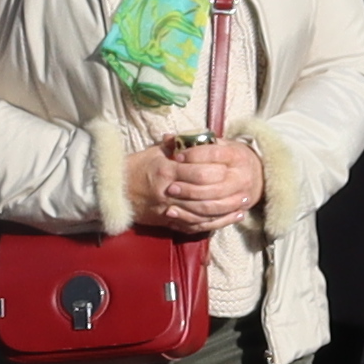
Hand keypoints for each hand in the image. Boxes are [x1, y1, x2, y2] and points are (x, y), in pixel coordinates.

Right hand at [134, 137, 261, 233]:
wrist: (116, 189)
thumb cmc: (138, 166)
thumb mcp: (156, 151)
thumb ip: (179, 145)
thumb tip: (200, 138)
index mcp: (167, 170)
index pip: (199, 173)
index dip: (219, 172)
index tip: (233, 170)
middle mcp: (168, 192)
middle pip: (204, 196)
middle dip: (227, 194)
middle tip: (246, 189)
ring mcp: (167, 209)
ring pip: (202, 214)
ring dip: (225, 211)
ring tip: (243, 206)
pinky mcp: (167, 222)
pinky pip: (194, 226)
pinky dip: (213, 224)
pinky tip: (227, 220)